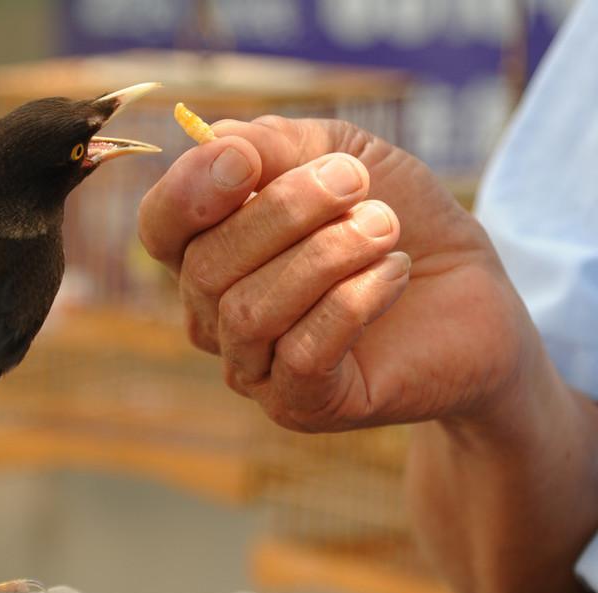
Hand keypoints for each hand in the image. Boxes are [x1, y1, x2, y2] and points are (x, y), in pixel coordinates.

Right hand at [138, 116, 535, 432]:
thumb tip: (217, 141)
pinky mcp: (301, 406)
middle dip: (284, 213)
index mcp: (210, 249)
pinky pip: (300, 356)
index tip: (248, 160)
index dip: (188, 192)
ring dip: (326, 256)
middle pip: (207, 268)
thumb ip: (275, 142)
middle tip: (355, 181)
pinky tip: (394, 274)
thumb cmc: (398, 220)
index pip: (161, 227)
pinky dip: (352, 303)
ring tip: (384, 227)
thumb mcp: (342, 153)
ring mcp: (253, 368)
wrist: (477, 294)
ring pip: (248, 313)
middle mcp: (215, 316)